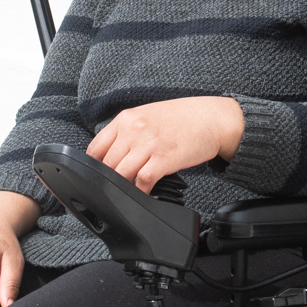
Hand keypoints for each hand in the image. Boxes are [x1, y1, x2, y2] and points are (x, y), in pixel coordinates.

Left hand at [88, 96, 245, 192]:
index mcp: (126, 118)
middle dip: (110, 178)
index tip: (98, 175)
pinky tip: (146, 191)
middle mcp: (134, 130)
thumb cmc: (182, 118)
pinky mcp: (164, 159)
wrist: (212, 119)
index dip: (94, 165)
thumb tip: (111, 154)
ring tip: (130, 190)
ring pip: (121, 174)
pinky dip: (141, 191)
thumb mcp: (148, 115)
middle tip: (117, 185)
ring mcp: (149, 144)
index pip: (96, 147)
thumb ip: (127, 131)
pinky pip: (143, 181)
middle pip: (107, 164)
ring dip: (124, 186)